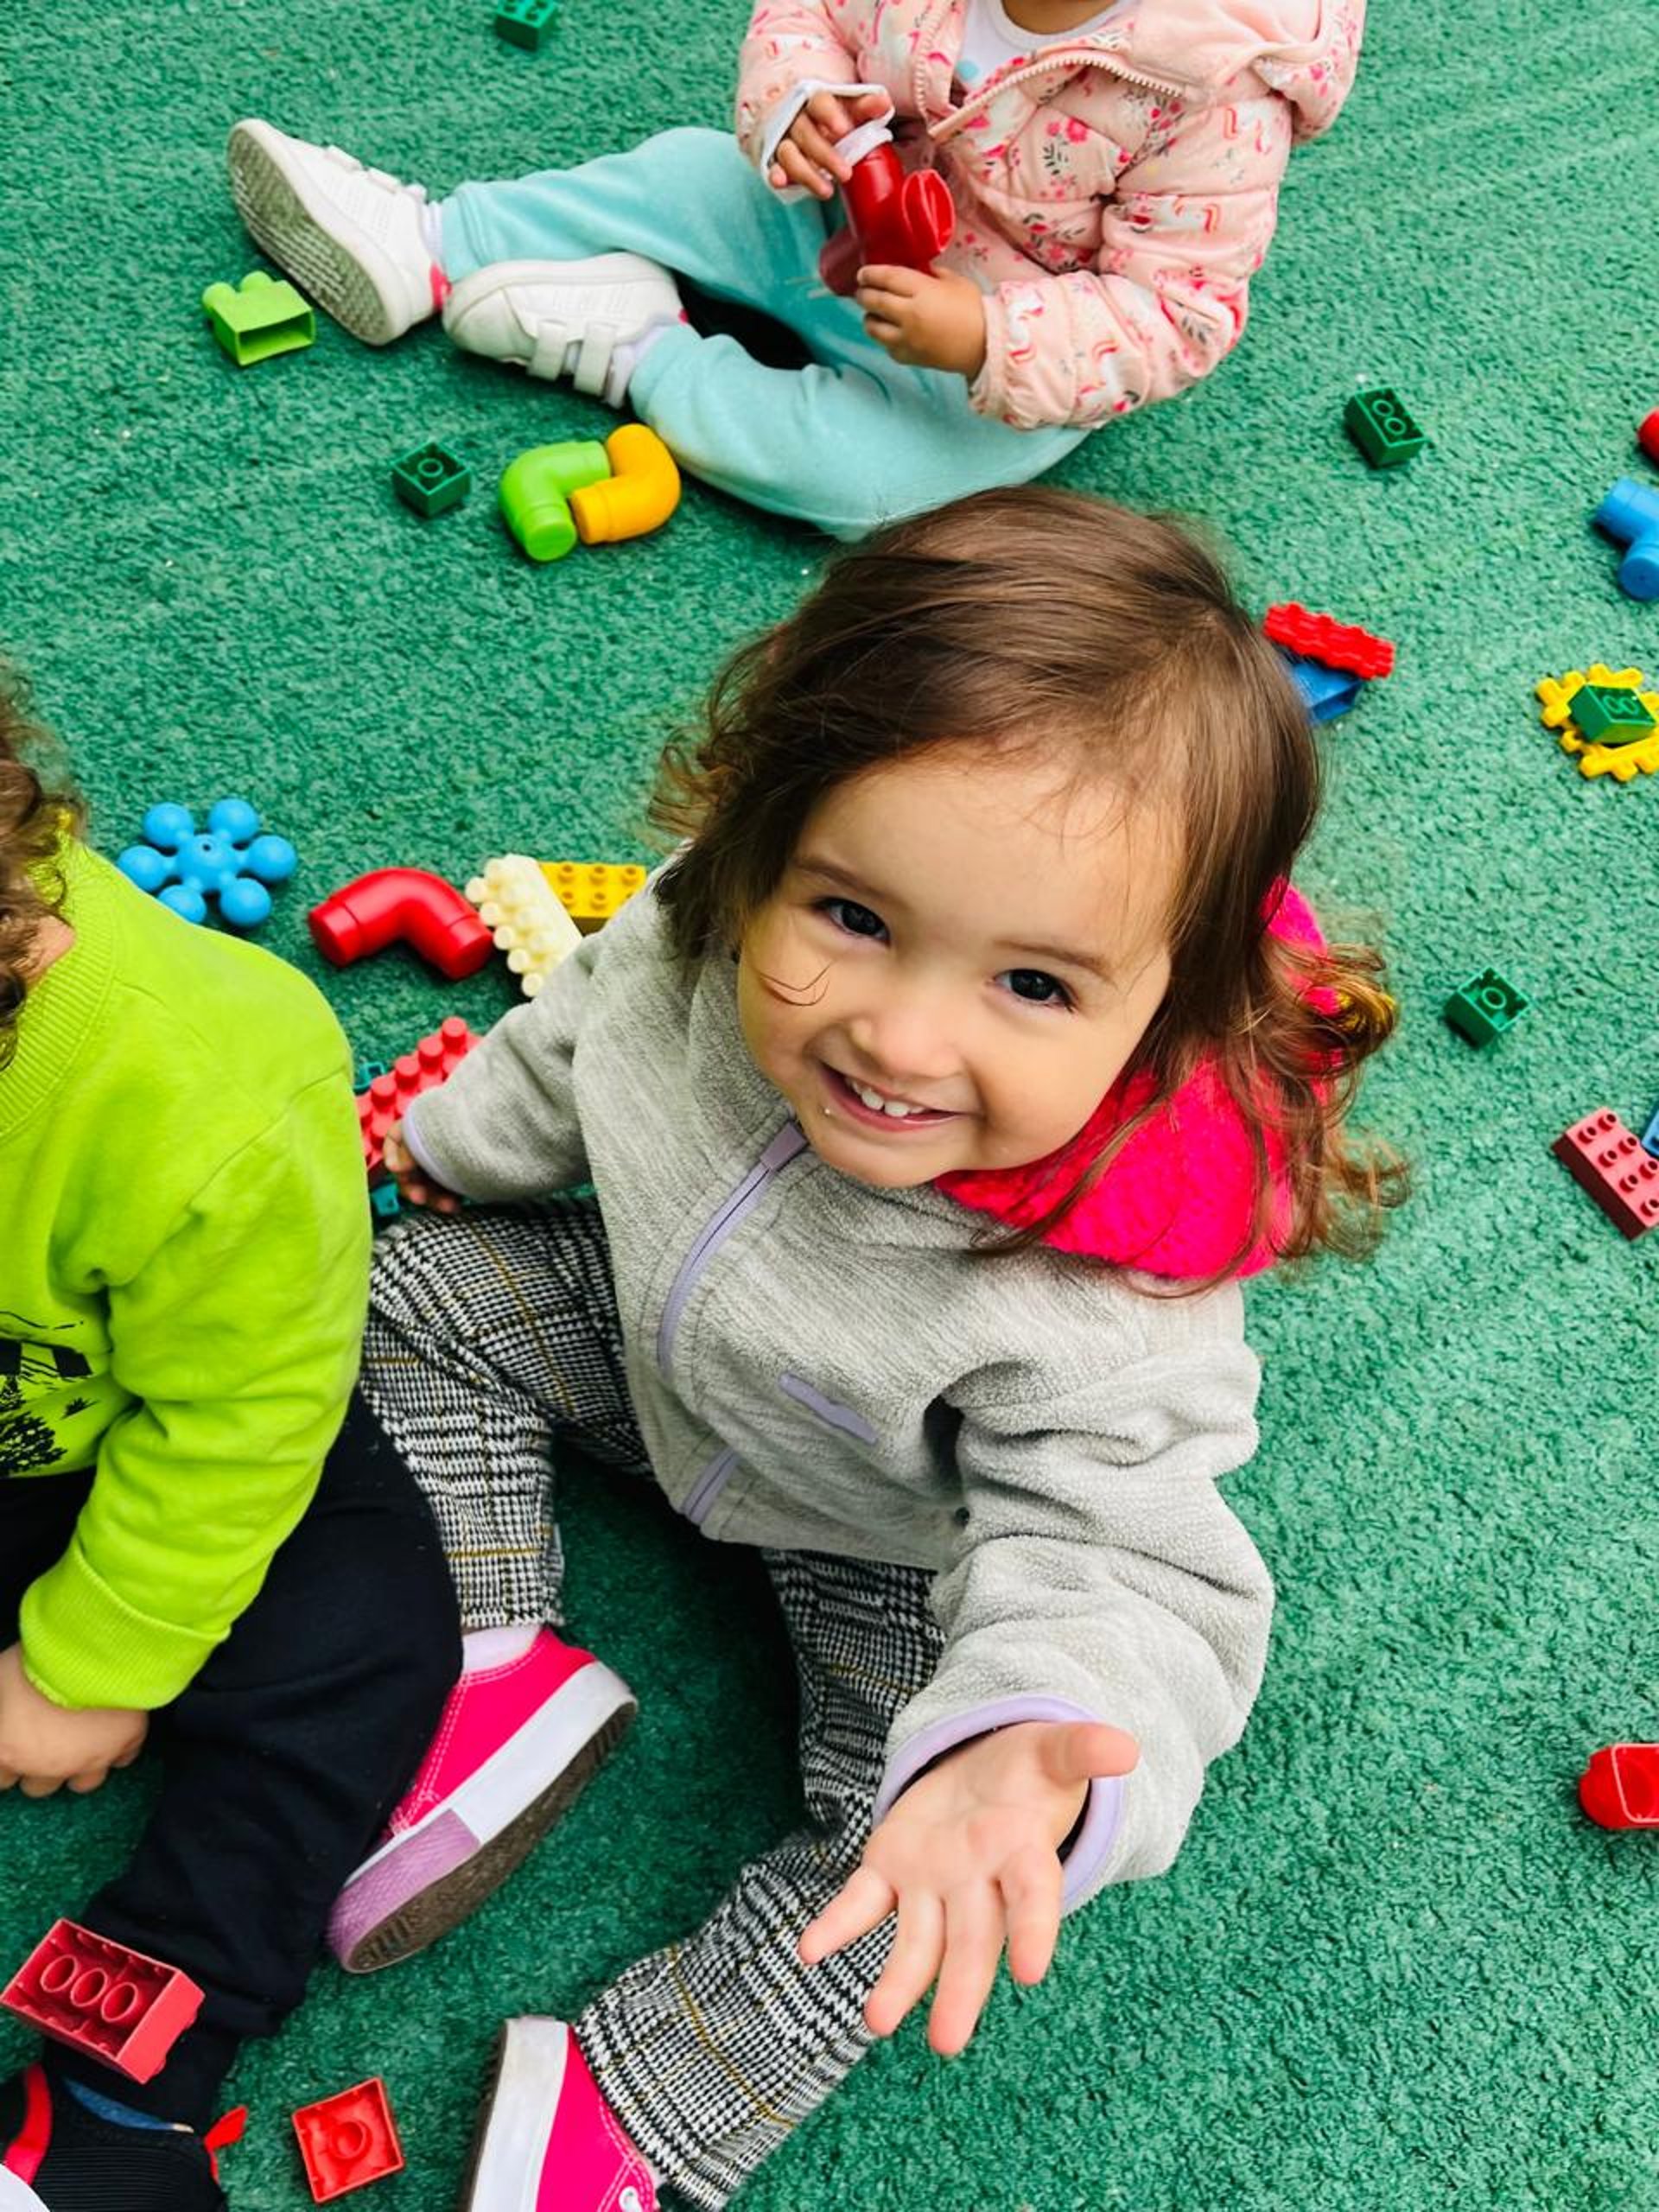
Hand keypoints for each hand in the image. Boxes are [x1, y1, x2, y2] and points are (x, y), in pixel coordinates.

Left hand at [0, 1644, 147, 1797]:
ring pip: (82, 1784)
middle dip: (40, 1766)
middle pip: (38, 1787)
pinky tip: (112, 1733)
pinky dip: (118, 1749)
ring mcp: (89, 1759)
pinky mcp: (124, 1744)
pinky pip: (123, 1759)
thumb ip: (3, 1699)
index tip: (13, 1746)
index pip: (1, 1779)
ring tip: (78, 1745)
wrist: (90, 1653)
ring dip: (78, 1766)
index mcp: (10, 1751)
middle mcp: (48, 1765)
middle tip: (44, 1742)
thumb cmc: (39, 1665)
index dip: (8, 1759)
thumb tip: (5, 1706)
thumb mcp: (0, 1680)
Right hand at [382, 1122, 461, 1213]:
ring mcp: (445, 1159)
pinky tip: (456, 1206)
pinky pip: (446, 1190)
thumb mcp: (433, 1134)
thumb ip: (408, 1149)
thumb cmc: (467, 1126)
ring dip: (433, 1197)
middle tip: (420, 1198)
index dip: (392, 1154)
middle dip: (413, 1186)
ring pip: (427, 1183)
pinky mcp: (460, 1174)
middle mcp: (431, 1143)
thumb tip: (394, 1167)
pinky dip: (447, 1199)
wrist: (507, 1128)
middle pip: (410, 1168)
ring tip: (448, 1207)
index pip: (395, 1138)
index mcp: (421, 1125)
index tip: (396, 1168)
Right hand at [770, 89, 891, 197]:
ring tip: (827, 191)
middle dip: (824, 154)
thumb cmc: (830, 115)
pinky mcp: (776, 160)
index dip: (829, 115)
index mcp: (815, 101)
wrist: (797, 117)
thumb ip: (865, 105)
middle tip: (845, 173)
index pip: (820, 103)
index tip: (843, 129)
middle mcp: (796, 118)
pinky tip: (780, 183)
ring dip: (806, 173)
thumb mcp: (848, 107)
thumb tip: (884, 103)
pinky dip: (775, 174)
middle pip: (805, 133)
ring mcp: (784, 139)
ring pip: (789, 153)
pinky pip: (772, 167)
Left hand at [799, 1719, 1137, 2054]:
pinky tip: (809, 1951)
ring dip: (898, 1980)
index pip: (1033, 1898)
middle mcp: (978, 1884)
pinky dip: (836, 1926)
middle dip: (959, 1989)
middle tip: (946, 2041)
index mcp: (1024, 1856)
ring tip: (876, 2020)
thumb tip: (1126, 1747)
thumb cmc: (1029, 1770)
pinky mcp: (891, 1870)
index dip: (1034, 1930)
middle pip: (971, 1941)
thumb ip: (1084, 1750)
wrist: (986, 1770)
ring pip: (917, 1941)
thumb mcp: (1056, 1751)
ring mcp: (932, 1883)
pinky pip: (861, 1903)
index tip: (1031, 1971)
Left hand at [854, 265, 987, 377]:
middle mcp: (909, 315)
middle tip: (862, 291)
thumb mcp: (954, 281)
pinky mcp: (908, 357)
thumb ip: (931, 274)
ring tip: (874, 313)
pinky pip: (886, 346)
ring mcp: (906, 339)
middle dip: (863, 294)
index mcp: (921, 291)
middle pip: (873, 301)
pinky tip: (892, 332)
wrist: (984, 346)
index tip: (863, 274)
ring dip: (870, 317)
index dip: (870, 274)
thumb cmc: (973, 310)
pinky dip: (885, 338)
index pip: (886, 278)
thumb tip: (915, 270)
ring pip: (872, 327)